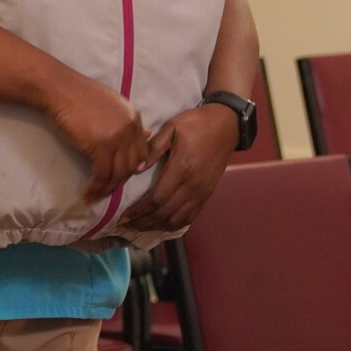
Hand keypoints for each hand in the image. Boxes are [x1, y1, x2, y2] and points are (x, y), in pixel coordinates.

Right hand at [44, 79, 151, 202]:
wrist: (60, 89)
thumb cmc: (79, 94)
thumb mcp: (111, 104)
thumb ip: (128, 121)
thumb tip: (149, 133)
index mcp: (134, 116)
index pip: (141, 150)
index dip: (132, 168)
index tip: (120, 179)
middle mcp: (130, 127)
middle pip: (132, 165)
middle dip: (119, 182)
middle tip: (106, 191)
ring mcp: (117, 137)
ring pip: (118, 173)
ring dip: (107, 190)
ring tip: (96, 197)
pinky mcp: (101, 145)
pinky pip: (102, 174)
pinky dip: (95, 187)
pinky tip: (88, 194)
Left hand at [120, 104, 238, 232]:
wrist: (227, 125)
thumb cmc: (197, 124)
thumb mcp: (172, 128)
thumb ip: (153, 148)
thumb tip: (136, 169)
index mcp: (182, 168)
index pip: (156, 198)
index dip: (139, 211)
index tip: (123, 216)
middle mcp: (193, 185)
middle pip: (164, 213)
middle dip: (143, 222)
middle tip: (125, 225)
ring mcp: (202, 192)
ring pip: (176, 219)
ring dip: (156, 226)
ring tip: (139, 226)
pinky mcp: (207, 194)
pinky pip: (189, 217)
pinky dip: (173, 224)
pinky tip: (160, 223)